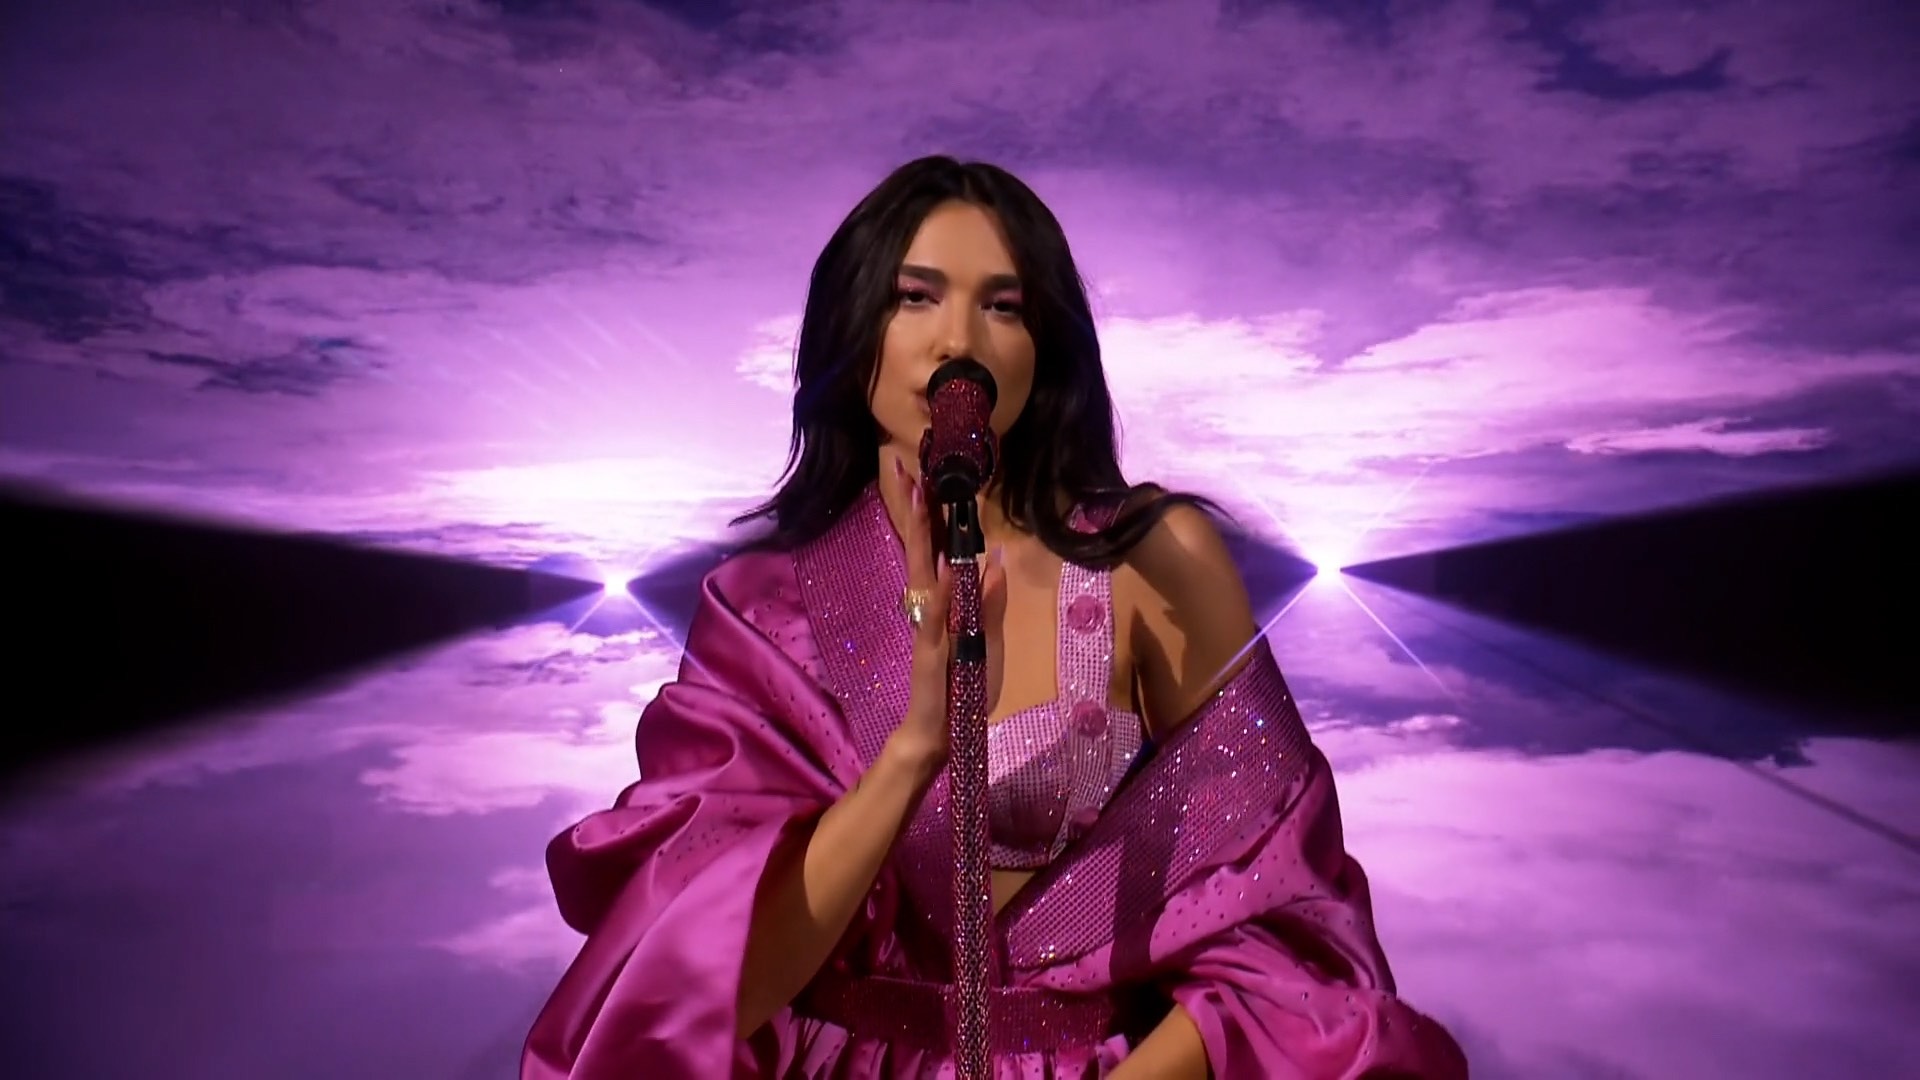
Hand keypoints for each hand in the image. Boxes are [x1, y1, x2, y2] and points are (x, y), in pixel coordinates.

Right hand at [887, 456, 1006, 769]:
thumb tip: (994, 557)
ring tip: (916, 495)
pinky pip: (936, 615)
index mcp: (946, 603)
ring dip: (920, 533)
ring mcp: (928, 626)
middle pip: (921, 548)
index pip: (936, 548)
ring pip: (924, 570)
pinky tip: (943, 564)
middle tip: (902, 466)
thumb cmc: (965, 689)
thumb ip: (991, 601)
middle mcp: (932, 607)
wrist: (944, 735)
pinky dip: (941, 590)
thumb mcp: (988, 641)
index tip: (923, 475)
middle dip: (914, 508)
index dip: (931, 513)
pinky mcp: (931, 651)